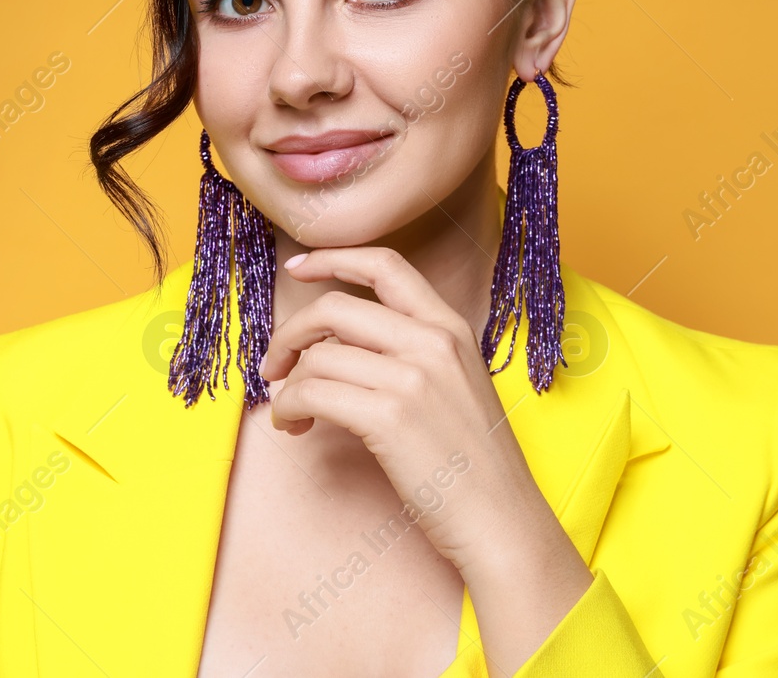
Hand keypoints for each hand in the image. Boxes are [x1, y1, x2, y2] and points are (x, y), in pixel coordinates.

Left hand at [258, 245, 567, 581]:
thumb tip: (335, 346)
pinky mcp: (389, 417)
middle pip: (334, 308)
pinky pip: (311, 393)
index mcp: (451, 327)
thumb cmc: (474, 465)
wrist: (502, 520)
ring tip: (290, 414)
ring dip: (287, 385)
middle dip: (290, 333)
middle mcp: (433, 341)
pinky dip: (288, 409)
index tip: (299, 267)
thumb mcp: (457, 385)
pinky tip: (294, 428)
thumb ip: (412, 354)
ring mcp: (412, 377)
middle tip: (275, 366)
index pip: (386, 265)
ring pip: (317, 356)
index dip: (334, 258)